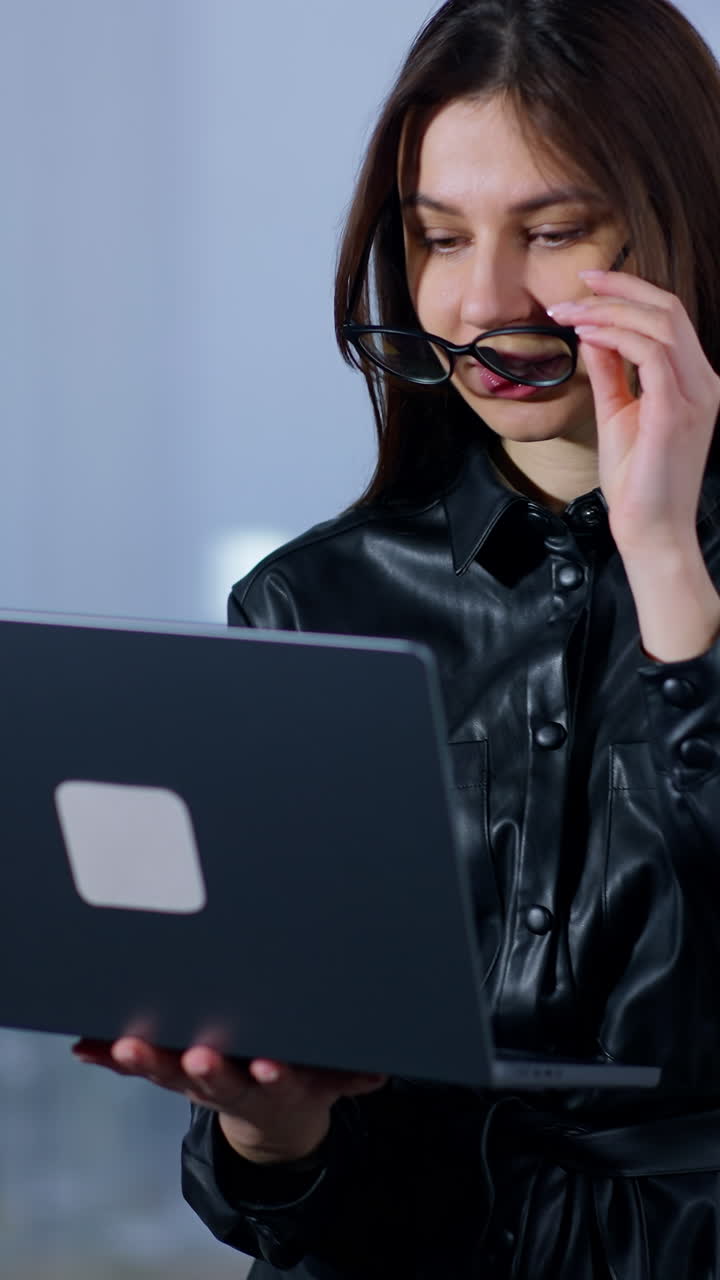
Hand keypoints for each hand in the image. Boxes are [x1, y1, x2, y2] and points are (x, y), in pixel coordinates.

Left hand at [72, 1036, 386, 1162]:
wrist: (269, 1118)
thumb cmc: (299, 1077)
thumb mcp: (328, 1079)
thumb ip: (350, 1074)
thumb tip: (379, 1073)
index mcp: (272, 1083)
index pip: (275, 1081)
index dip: (273, 1075)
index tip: (271, 1067)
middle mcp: (231, 1084)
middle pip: (215, 1079)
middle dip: (206, 1067)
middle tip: (197, 1056)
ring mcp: (196, 1081)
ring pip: (169, 1072)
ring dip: (147, 1061)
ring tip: (126, 1048)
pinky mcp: (170, 1073)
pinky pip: (137, 1070)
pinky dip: (109, 1059)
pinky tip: (85, 1046)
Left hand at [548, 270, 719, 554]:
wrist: (649, 529)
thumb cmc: (636, 481)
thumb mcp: (618, 413)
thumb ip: (611, 372)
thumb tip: (594, 333)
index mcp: (695, 381)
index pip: (669, 318)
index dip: (629, 293)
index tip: (587, 286)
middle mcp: (704, 382)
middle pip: (668, 309)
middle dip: (618, 290)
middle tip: (574, 289)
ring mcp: (696, 394)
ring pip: (660, 324)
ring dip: (608, 312)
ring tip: (569, 314)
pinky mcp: (676, 410)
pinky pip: (650, 353)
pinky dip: (615, 336)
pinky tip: (587, 336)